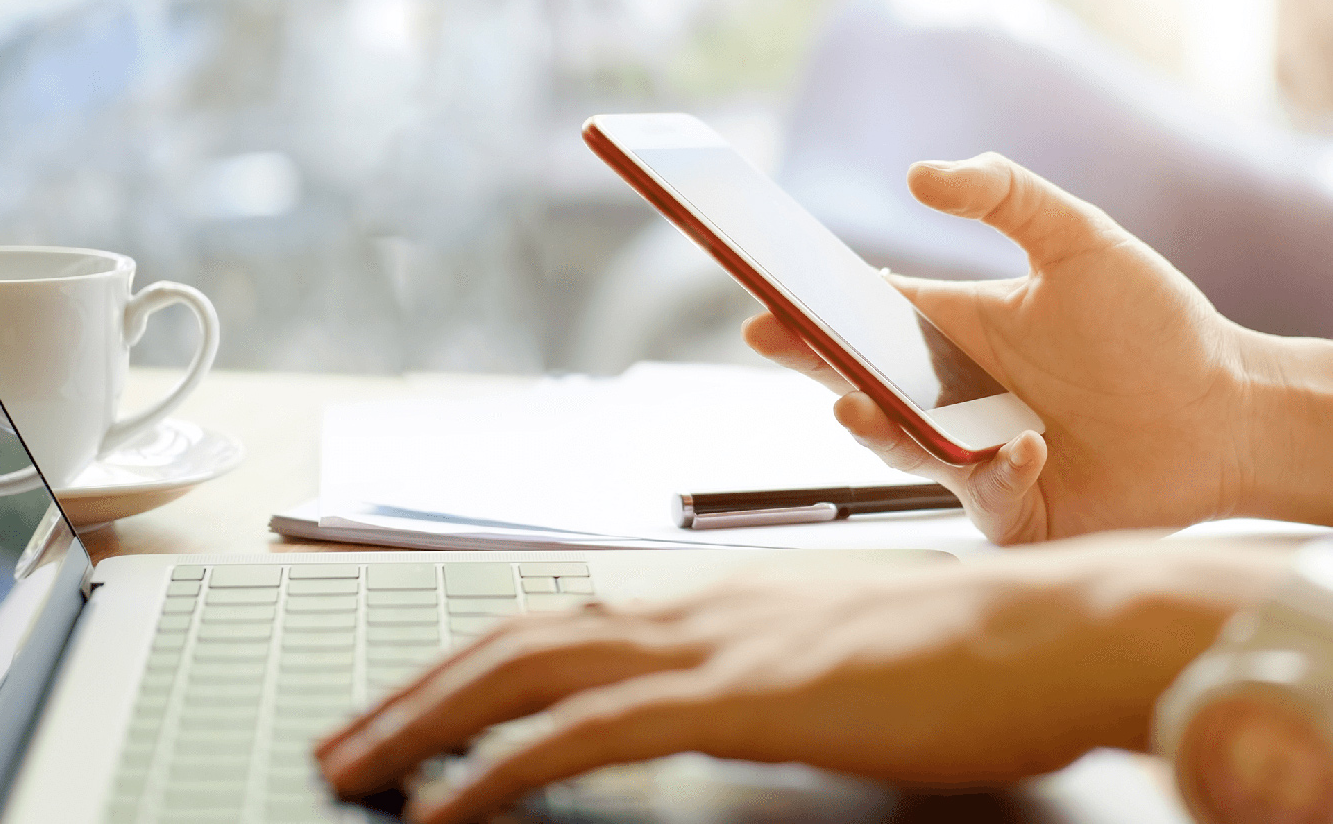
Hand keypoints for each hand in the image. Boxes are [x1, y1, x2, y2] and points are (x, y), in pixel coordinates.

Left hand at [316, 537, 1287, 823]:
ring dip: (425, 721)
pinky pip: (578, 736)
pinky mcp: (730, 696)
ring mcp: (703, 644)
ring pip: (521, 673)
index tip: (413, 699)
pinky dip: (494, 769)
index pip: (556, 619)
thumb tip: (708, 695)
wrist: (1051, 628)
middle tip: (344, 740)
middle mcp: (685, 604)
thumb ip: (754, 666)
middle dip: (416, 690)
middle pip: (513, 638)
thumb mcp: (831, 651)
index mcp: (706, 593)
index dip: (470, 658)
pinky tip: (441, 807)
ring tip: (354, 766)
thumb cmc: (964, 648)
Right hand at [745, 152, 1262, 543]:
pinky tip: (1028, 446)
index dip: (810, 314)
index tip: (768, 302)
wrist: (1229, 409)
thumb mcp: (1080, 241)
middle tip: (781, 345)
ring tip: (865, 405)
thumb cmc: (1157, 325)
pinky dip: (994, 474)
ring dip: (877, 429)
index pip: (862, 321)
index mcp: (953, 333)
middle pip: (860, 385)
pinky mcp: (1015, 509)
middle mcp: (952, 398)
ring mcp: (975, 456)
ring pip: (900, 451)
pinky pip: (982, 500)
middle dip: (812, 368)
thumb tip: (919, 173)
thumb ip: (1006, 194)